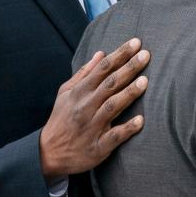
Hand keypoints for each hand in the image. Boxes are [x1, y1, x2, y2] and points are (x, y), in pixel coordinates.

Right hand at [39, 38, 149, 179]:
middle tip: (146, 55)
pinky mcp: (98, 147)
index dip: (119, 55)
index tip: (136, 43)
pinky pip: (114, 136)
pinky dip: (127, 128)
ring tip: (145, 81)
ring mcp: (92, 127)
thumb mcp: (65, 93)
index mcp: (79, 92)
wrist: (48, 153)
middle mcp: (86, 106)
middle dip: (128, 68)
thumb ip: (84, 73)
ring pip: (112, 107)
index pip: (102, 69)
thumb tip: (101, 53)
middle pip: (110, 84)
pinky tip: (141, 121)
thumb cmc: (61, 119)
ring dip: (128, 94)